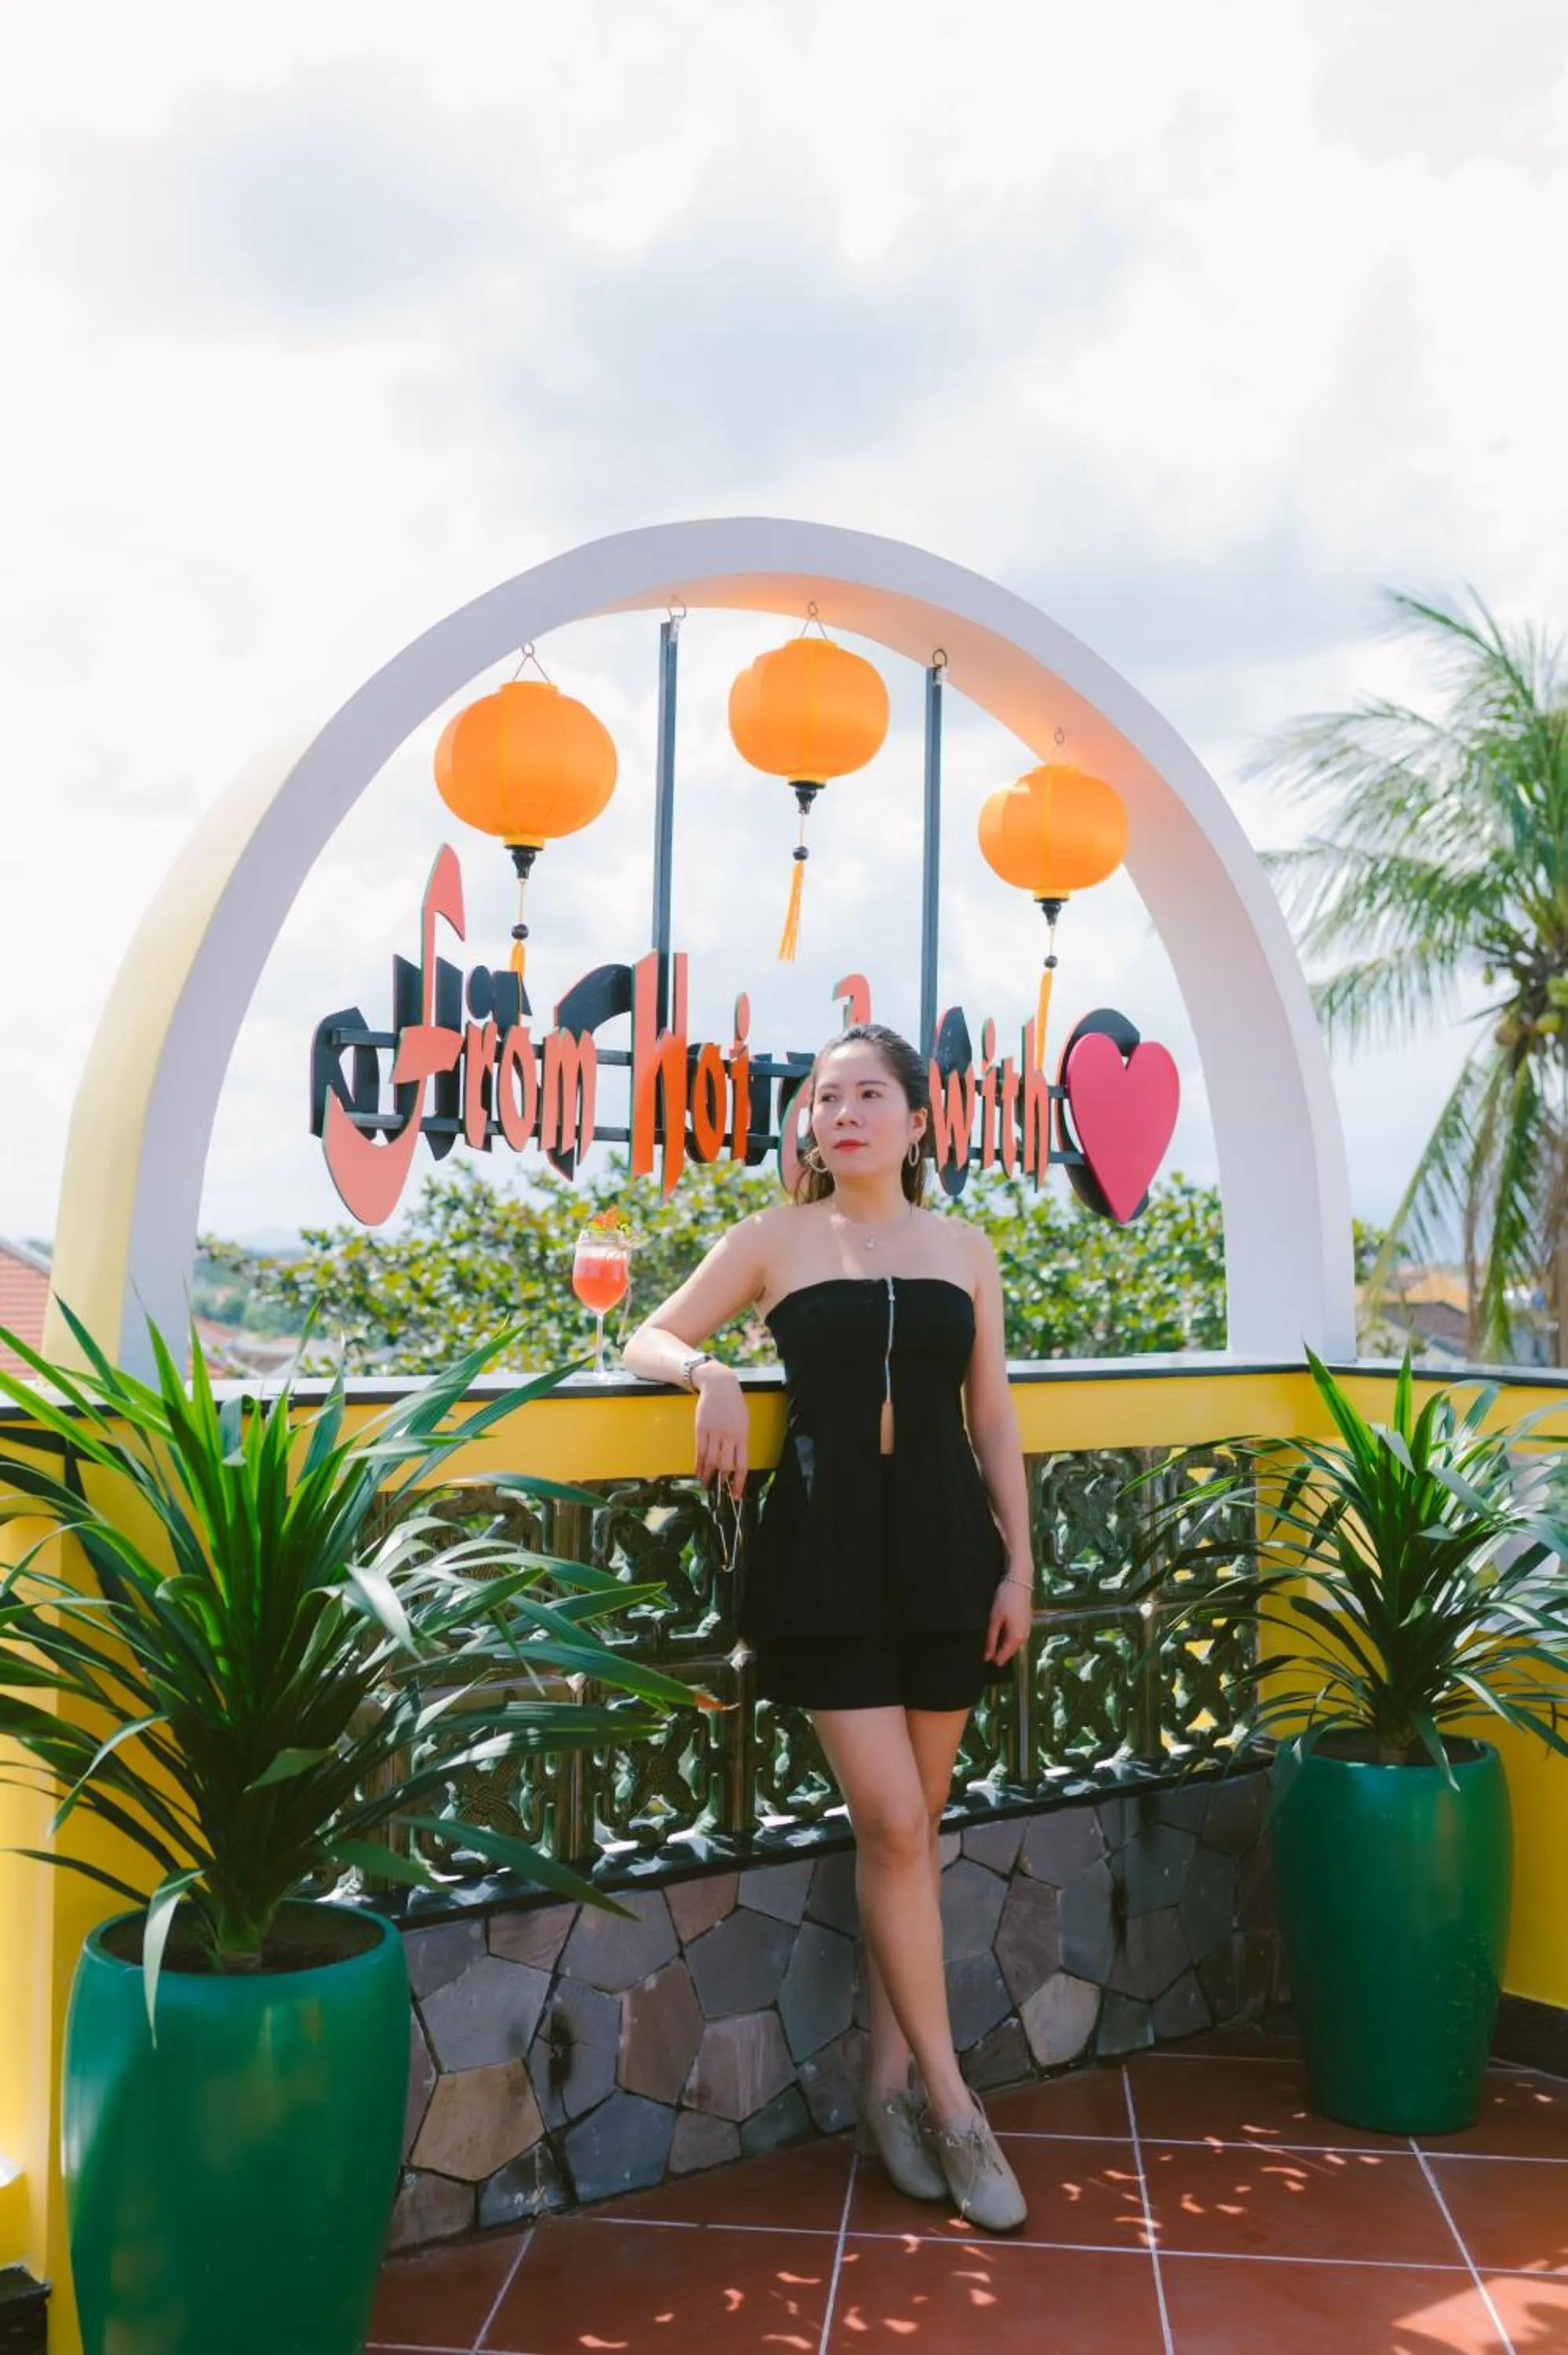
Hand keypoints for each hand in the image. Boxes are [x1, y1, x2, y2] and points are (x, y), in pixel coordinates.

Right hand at [693, 1364, 747, 1499]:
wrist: (718, 1384)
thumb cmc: (733, 1403)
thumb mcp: (743, 1421)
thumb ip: (740, 1440)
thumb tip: (736, 1461)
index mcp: (742, 1435)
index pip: (742, 1464)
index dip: (738, 1482)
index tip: (735, 1494)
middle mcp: (728, 1435)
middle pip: (725, 1465)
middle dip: (722, 1480)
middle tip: (719, 1489)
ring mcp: (713, 1432)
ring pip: (711, 1460)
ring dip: (708, 1474)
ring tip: (706, 1484)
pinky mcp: (701, 1428)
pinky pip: (700, 1451)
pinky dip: (698, 1464)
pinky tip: (698, 1471)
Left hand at [985, 1576, 1032, 1668]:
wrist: (1020, 1582)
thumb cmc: (1005, 1599)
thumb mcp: (995, 1619)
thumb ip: (991, 1639)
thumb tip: (987, 1658)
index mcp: (1016, 1638)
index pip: (1004, 1656)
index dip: (994, 1658)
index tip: (984, 1659)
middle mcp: (1024, 1637)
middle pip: (1010, 1652)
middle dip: (999, 1654)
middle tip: (986, 1654)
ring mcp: (1027, 1631)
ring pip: (1014, 1646)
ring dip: (1004, 1647)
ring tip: (992, 1647)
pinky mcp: (1026, 1624)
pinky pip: (1017, 1638)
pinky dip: (1008, 1640)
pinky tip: (1001, 1637)